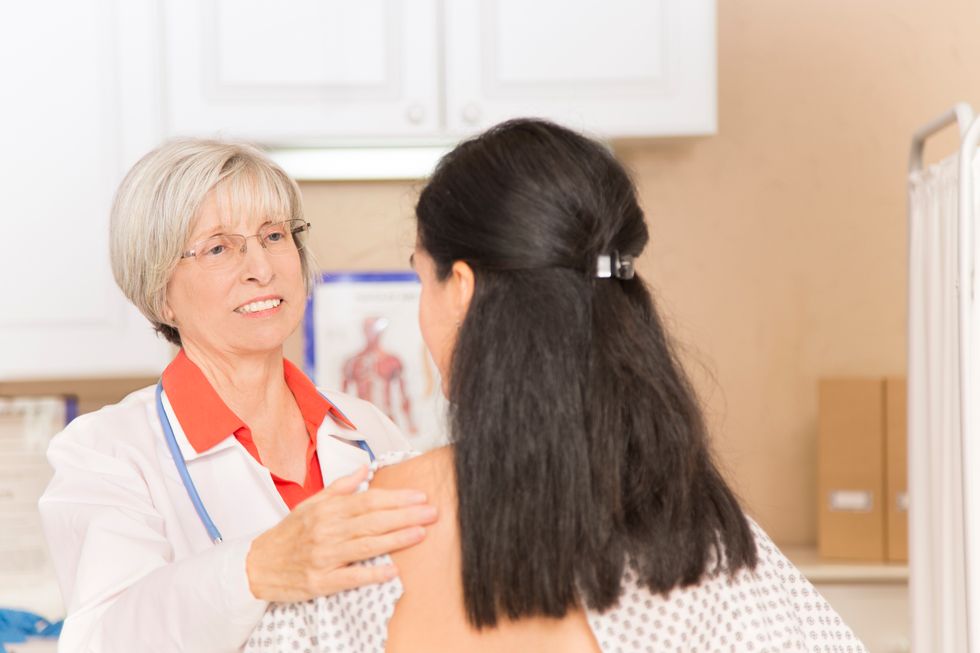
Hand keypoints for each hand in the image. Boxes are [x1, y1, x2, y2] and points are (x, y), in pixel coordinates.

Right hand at [245, 465, 436, 600]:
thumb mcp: (310, 504)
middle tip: (431, 512)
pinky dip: (372, 574)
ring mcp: (324, 557)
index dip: (396, 498)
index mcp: (326, 510)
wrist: (257, 566)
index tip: (419, 496)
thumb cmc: (288, 535)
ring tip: (420, 534)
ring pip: (366, 546)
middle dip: (405, 516)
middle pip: (373, 521)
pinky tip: (393, 570)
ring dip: (396, 540)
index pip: (368, 501)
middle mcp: (326, 531)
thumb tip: (364, 469)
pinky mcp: (321, 582)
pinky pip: (351, 577)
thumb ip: (340, 487)